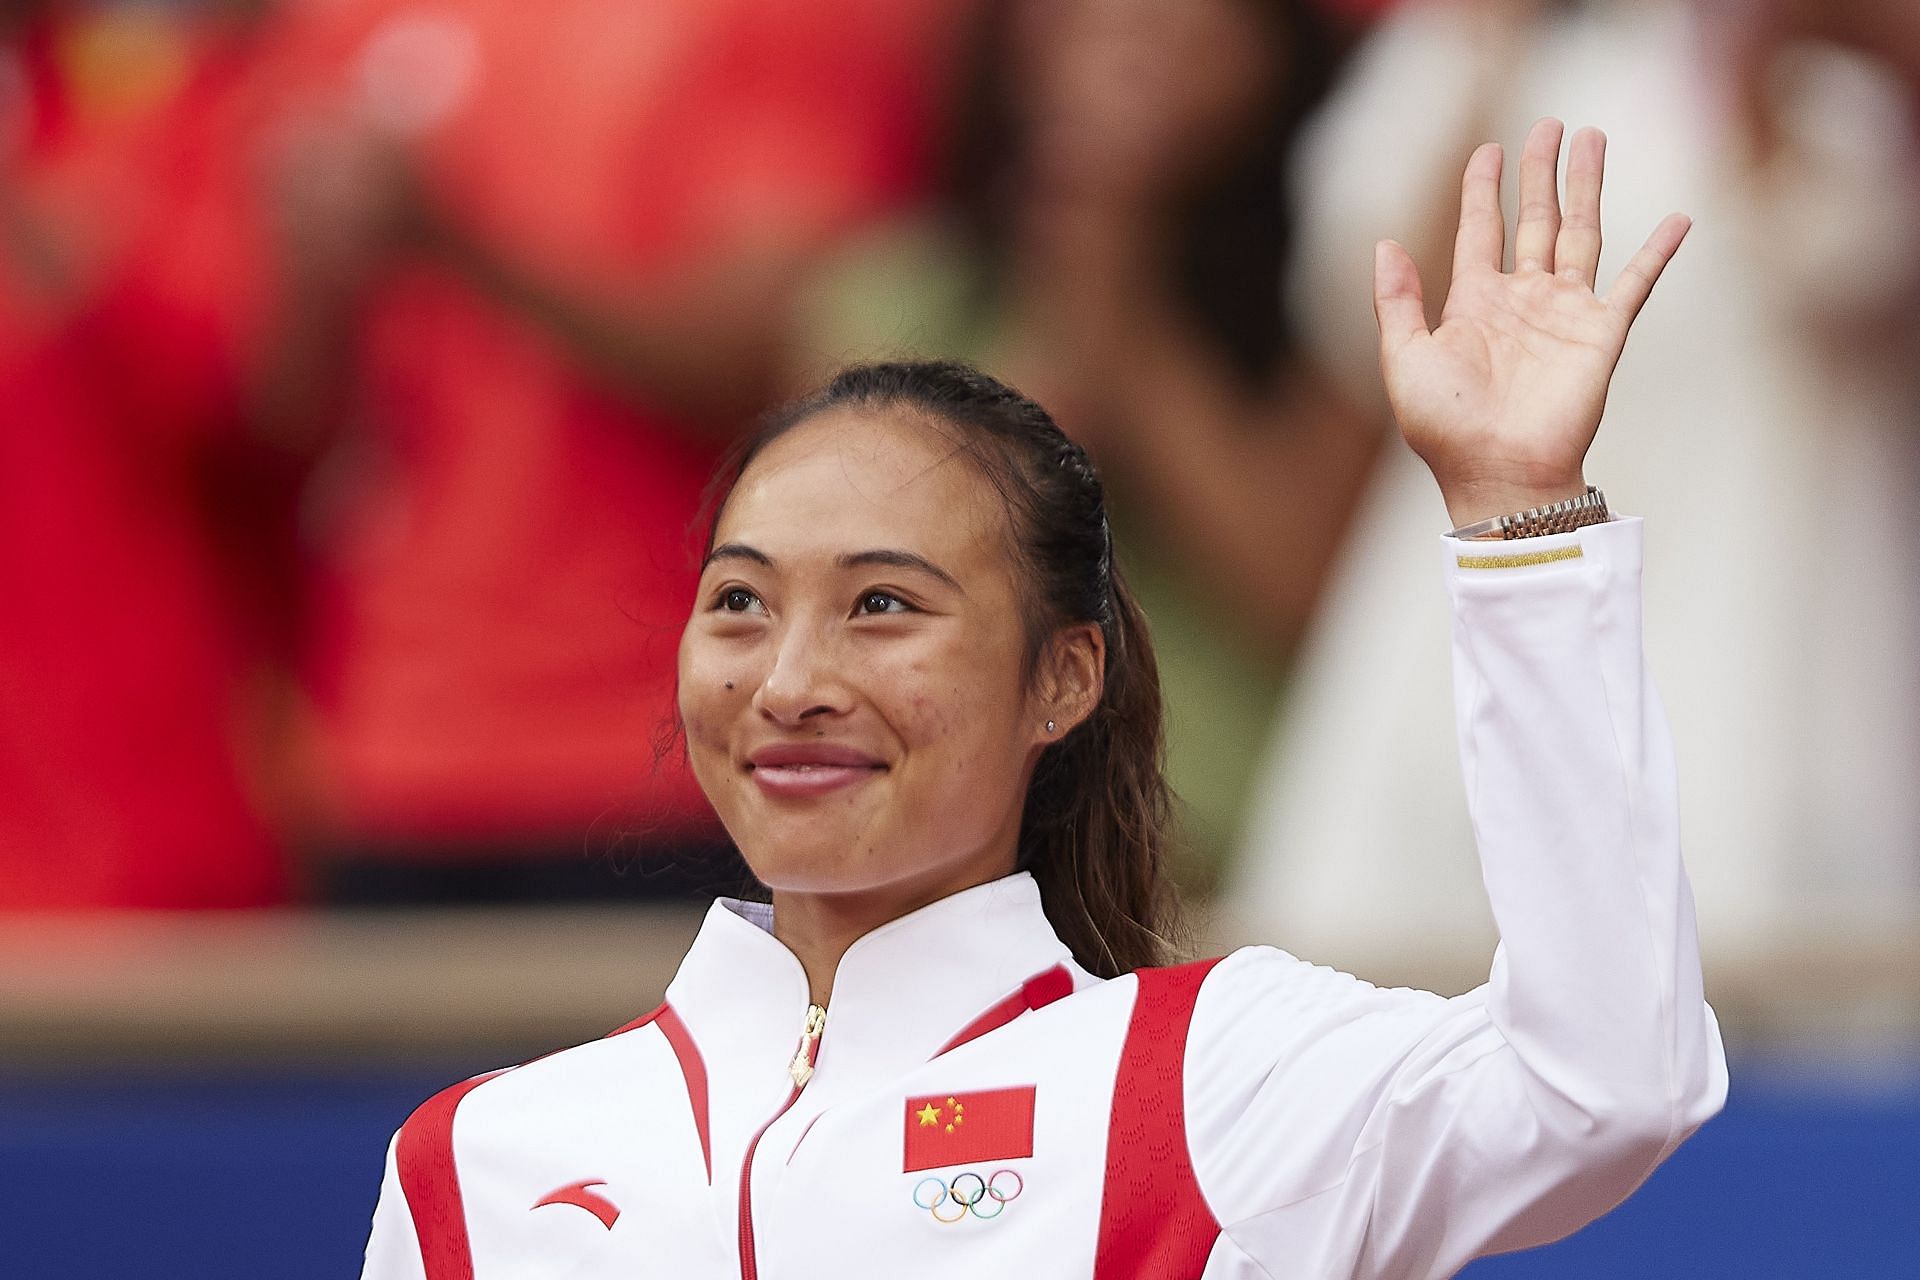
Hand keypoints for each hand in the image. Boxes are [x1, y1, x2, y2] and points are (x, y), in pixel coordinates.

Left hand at [1371, 119, 1690, 526]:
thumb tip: (1385, 243)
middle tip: (1549, 125)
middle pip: (1536, 220)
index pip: (1481, 230)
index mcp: (1474, 303)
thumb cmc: (1447, 427)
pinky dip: (1658, 252)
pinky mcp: (1602, 334)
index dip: (1484, 189)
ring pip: (1581, 233)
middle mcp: (1523, 300)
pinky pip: (1635, 284)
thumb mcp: (1405, 359)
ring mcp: (1565, 314)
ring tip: (1593, 138)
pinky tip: (1679, 220)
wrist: (1498, 472)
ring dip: (1588, 187)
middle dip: (1541, 173)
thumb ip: (1397, 302)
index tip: (1489, 149)